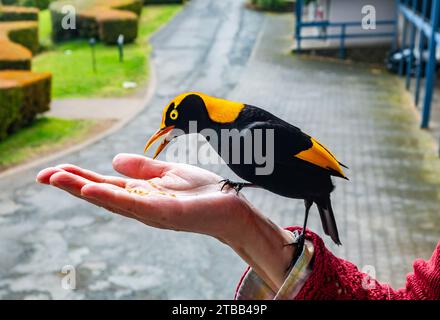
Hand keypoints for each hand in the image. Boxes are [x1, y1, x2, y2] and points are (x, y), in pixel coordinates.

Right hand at [36, 153, 248, 243]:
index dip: (79, 178)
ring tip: (56, 178)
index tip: (53, 170)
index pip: (104, 185)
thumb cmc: (201, 192)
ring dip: (83, 190)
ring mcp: (150, 211)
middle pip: (101, 193)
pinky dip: (110, 198)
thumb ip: (142, 168)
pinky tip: (91, 190)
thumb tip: (112, 160)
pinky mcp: (164, 213)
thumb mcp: (167, 173)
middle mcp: (140, 204)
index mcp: (140, 193)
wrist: (230, 205)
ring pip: (111, 200)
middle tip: (43, 175)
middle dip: (72, 184)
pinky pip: (134, 205)